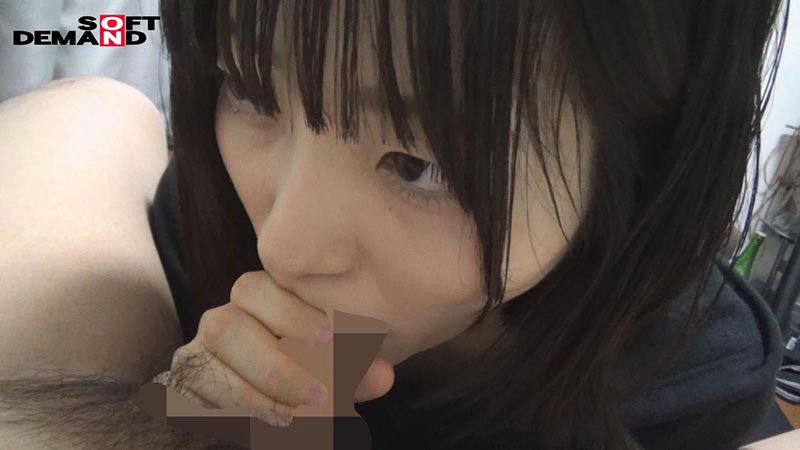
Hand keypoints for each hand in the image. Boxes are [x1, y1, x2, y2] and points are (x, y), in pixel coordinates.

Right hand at [156, 270, 393, 426]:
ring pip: (208, 368)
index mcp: (257, 302)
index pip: (255, 288)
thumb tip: (383, 376)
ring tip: (295, 419)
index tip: (328, 337)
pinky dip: (236, 416)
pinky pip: (196, 402)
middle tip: (317, 394)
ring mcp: (197, 356)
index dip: (289, 312)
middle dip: (274, 364)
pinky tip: (269, 427)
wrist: (271, 405)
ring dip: (256, 398)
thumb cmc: (308, 375)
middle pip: (226, 327)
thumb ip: (355, 371)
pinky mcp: (182, 392)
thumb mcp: (335, 371)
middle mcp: (221, 322)